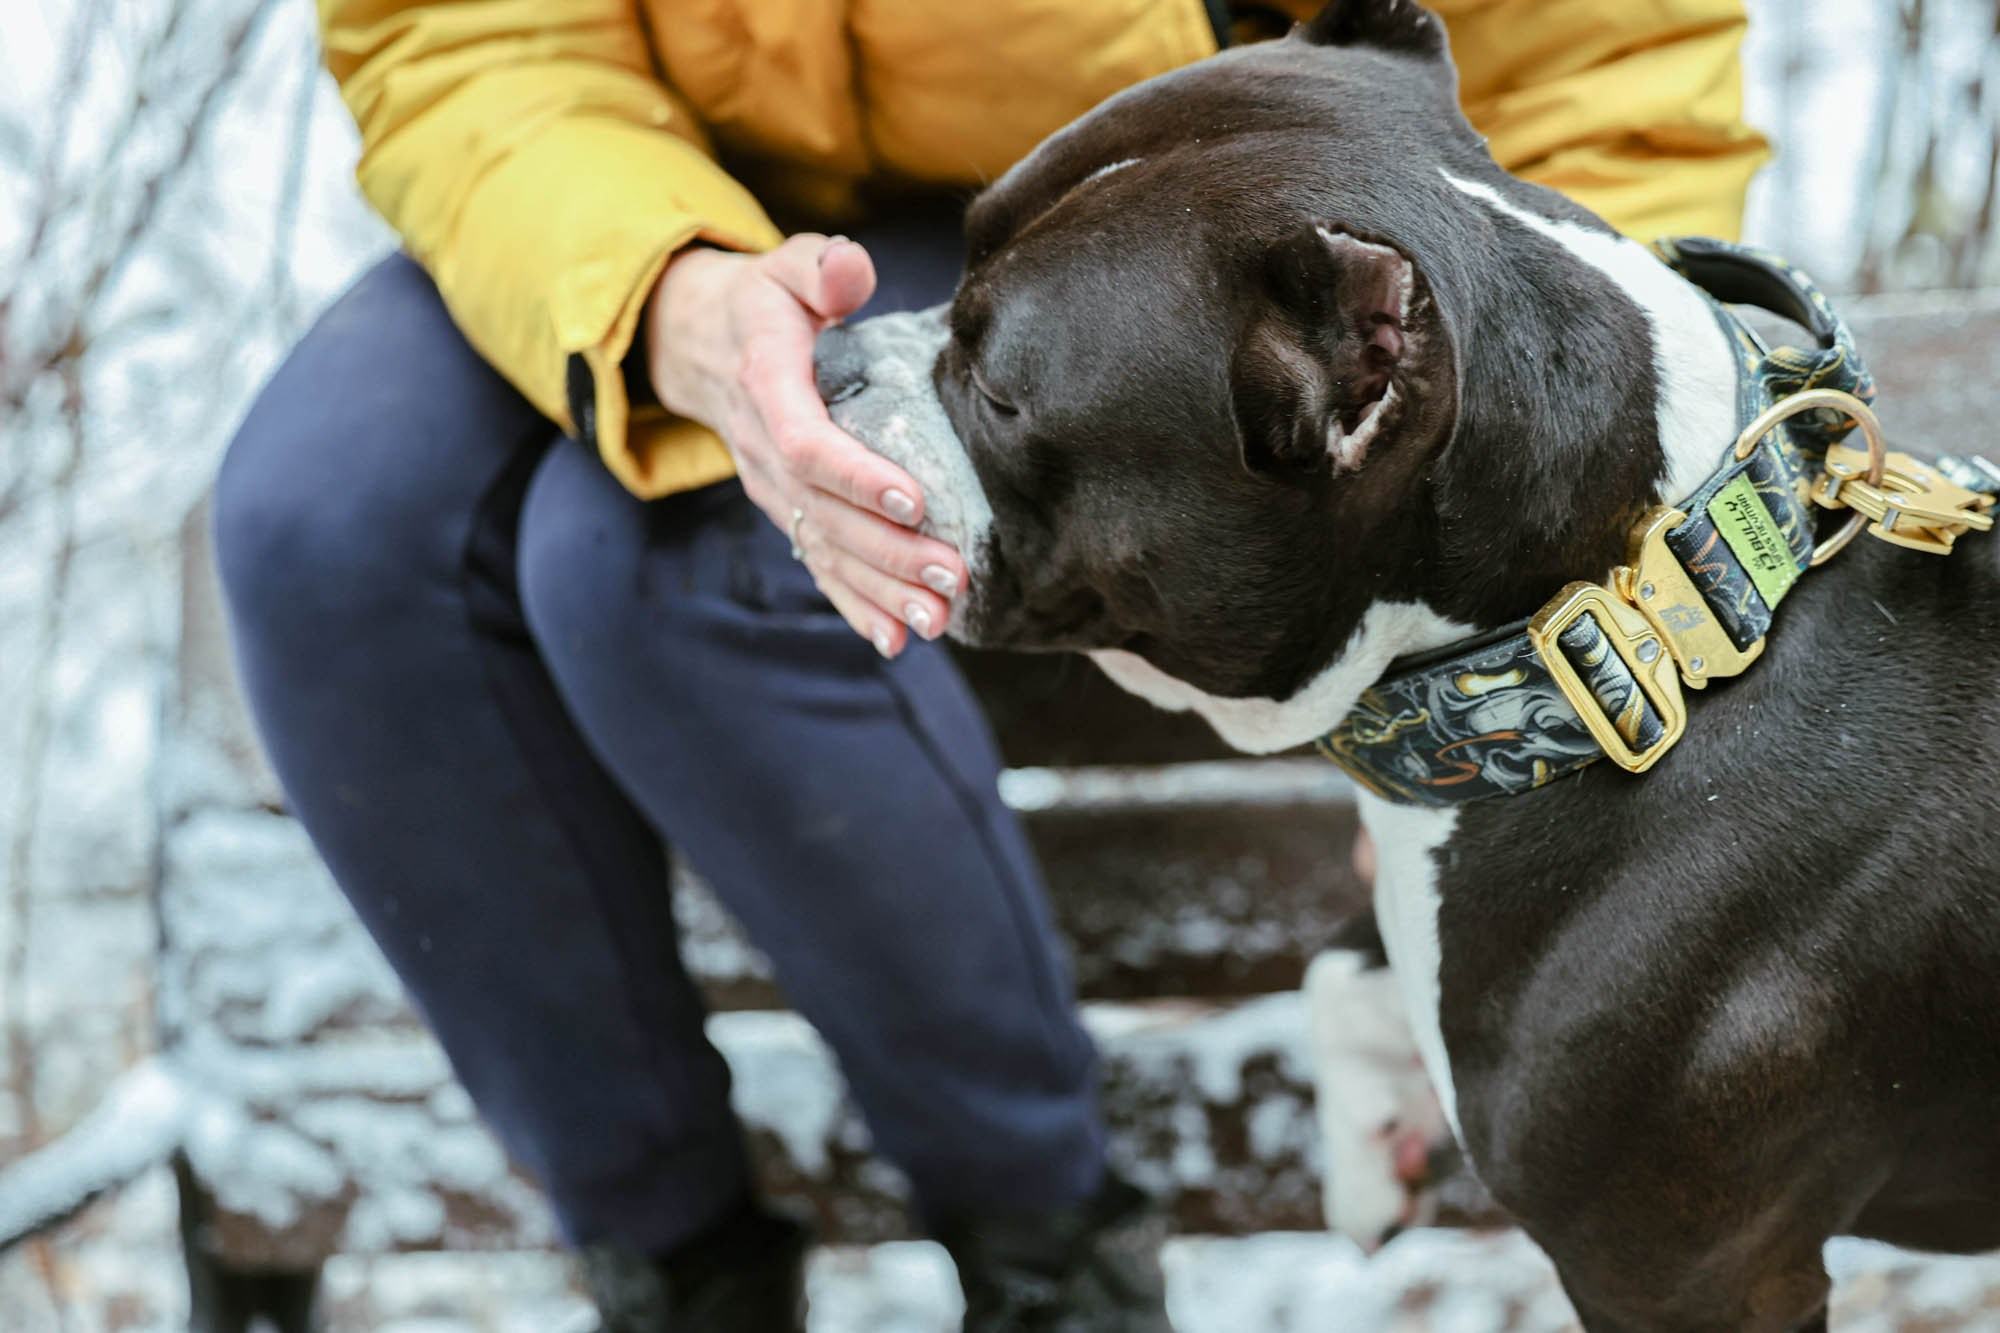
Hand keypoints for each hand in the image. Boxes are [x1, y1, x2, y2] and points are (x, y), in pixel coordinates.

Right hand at [645, 235, 964, 656]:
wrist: (699, 343)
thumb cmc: (765, 301)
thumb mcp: (787, 265)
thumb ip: (821, 267)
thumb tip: (851, 272)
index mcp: (766, 386)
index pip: (808, 445)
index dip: (858, 479)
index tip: (915, 501)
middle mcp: (764, 448)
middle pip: (825, 514)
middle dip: (889, 551)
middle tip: (952, 573)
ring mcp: (771, 488)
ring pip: (825, 549)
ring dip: (881, 590)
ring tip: (938, 617)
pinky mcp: (785, 511)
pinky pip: (818, 565)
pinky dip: (856, 606)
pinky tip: (896, 640)